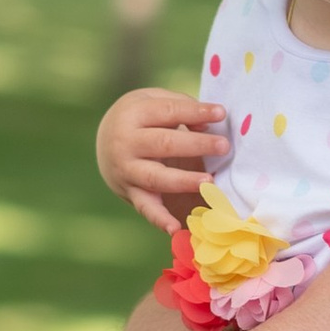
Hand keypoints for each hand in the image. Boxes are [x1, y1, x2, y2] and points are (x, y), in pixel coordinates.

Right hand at [98, 88, 225, 231]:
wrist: (105, 142)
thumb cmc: (142, 119)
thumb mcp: (154, 102)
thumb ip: (181, 107)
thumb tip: (207, 125)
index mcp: (133, 114)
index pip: (168, 112)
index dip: (195, 112)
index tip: (221, 114)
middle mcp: (125, 143)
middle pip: (163, 144)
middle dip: (196, 145)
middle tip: (224, 146)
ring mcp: (126, 171)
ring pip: (156, 177)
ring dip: (183, 181)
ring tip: (210, 181)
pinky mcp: (130, 193)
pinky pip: (146, 208)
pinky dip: (159, 220)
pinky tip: (175, 228)